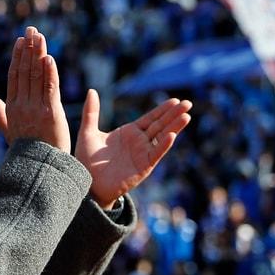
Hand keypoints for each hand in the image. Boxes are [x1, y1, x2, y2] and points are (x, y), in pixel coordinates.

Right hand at [0, 26, 71, 153]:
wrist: (39, 169)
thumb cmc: (26, 153)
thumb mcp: (10, 133)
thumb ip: (1, 116)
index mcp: (12, 108)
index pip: (14, 77)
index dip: (18, 57)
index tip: (21, 41)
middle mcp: (22, 105)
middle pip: (25, 71)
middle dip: (28, 49)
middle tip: (32, 30)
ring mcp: (35, 109)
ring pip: (36, 76)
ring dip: (39, 54)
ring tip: (40, 37)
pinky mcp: (50, 113)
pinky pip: (49, 88)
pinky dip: (49, 72)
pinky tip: (49, 58)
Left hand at [76, 90, 190, 207]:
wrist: (86, 183)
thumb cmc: (87, 161)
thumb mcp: (88, 132)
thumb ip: (91, 112)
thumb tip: (92, 90)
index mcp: (130, 132)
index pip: (151, 118)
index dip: (163, 109)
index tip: (175, 100)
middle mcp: (139, 142)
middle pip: (161, 125)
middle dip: (174, 114)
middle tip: (188, 103)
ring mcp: (143, 154)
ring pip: (162, 137)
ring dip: (175, 127)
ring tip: (186, 116)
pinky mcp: (143, 167)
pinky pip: (155, 153)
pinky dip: (163, 145)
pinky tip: (172, 136)